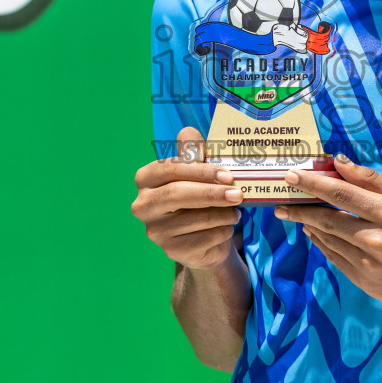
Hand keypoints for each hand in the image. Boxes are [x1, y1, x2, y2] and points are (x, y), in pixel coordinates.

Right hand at [131, 126, 243, 270]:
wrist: (202, 237)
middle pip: (177, 195)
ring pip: (194, 219)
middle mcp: (143, 205)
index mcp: (146, 178)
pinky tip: (227, 228)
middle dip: (212, 194)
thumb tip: (189, 132)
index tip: (228, 175)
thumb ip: (192, 152)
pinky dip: (221, 232)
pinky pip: (202, 240)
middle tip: (238, 194)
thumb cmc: (199, 195)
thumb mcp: (197, 171)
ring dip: (222, 215)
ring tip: (236, 211)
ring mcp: (154, 231)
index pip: (171, 170)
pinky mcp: (170, 250)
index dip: (201, 171)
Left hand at [276, 154, 381, 311]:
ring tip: (295, 214)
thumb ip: (370, 179)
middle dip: (299, 208)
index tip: (292, 175)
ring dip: (308, 225)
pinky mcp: (363, 281)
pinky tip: (315, 233)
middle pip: (327, 219)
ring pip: (327, 240)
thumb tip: (338, 163)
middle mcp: (375, 240)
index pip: (341, 194)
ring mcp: (368, 264)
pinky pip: (334, 258)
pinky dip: (321, 243)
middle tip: (280, 201)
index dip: (312, 183)